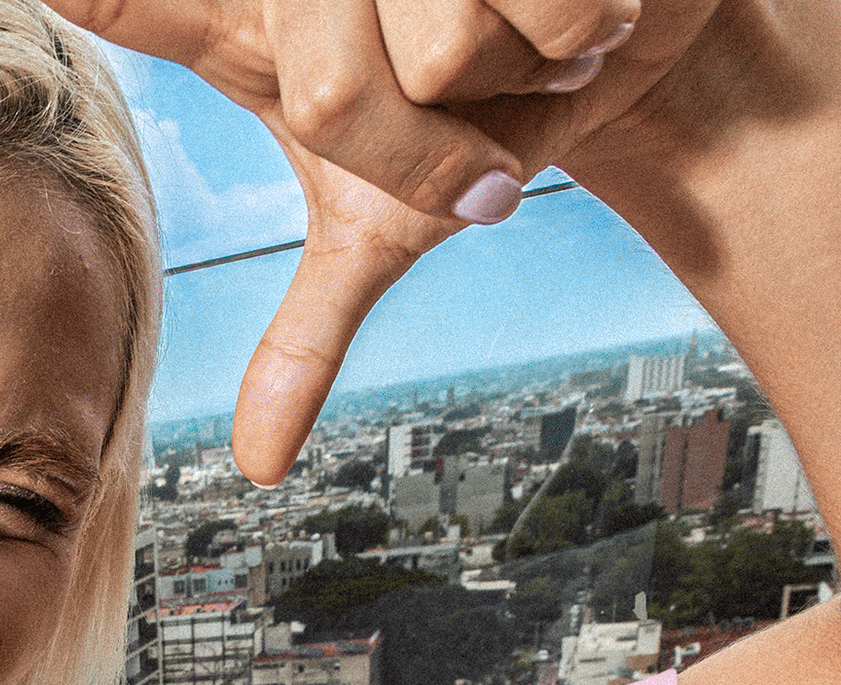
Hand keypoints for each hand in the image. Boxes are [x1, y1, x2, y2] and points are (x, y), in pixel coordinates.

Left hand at [46, 0, 721, 477]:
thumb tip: (257, 465)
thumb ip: (307, 338)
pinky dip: (579, 31)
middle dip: (419, 143)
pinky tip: (575, 9)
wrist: (617, 35)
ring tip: (518, 49)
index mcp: (242, 22)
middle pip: (333, 101)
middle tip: (463, 109)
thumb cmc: (475, 125)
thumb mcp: (378, 228)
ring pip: (442, 50)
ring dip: (514, 74)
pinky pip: (545, 6)